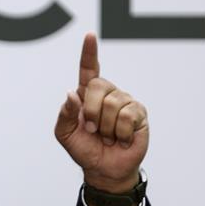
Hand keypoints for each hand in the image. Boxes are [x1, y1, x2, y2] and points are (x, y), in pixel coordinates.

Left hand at [55, 32, 148, 194]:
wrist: (104, 169)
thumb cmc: (84, 148)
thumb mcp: (65, 134)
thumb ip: (65, 114)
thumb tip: (71, 94)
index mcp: (87, 94)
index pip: (89, 68)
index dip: (89, 52)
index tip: (90, 36)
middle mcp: (107, 93)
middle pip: (97, 86)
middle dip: (91, 112)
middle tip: (93, 130)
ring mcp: (125, 101)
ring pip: (113, 104)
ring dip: (106, 127)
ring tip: (107, 137)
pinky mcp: (139, 113)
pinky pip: (128, 116)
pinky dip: (120, 133)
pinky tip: (120, 139)